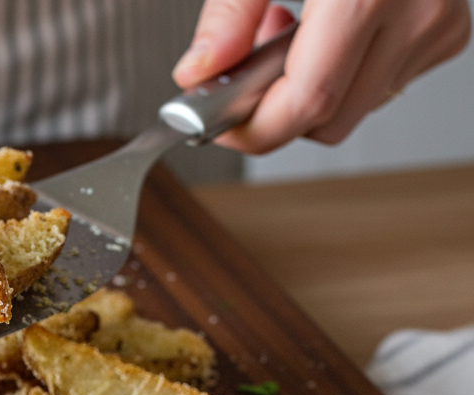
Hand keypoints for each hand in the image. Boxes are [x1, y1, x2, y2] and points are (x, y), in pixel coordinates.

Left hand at [173, 0, 470, 152]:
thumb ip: (230, 13)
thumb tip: (199, 74)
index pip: (305, 105)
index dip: (251, 128)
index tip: (213, 121)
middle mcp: (414, 14)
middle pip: (329, 121)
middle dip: (274, 110)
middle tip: (244, 66)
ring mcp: (438, 25)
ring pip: (355, 108)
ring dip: (309, 91)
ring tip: (288, 30)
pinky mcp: (448, 30)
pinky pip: (384, 83)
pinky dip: (346, 73)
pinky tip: (327, 31)